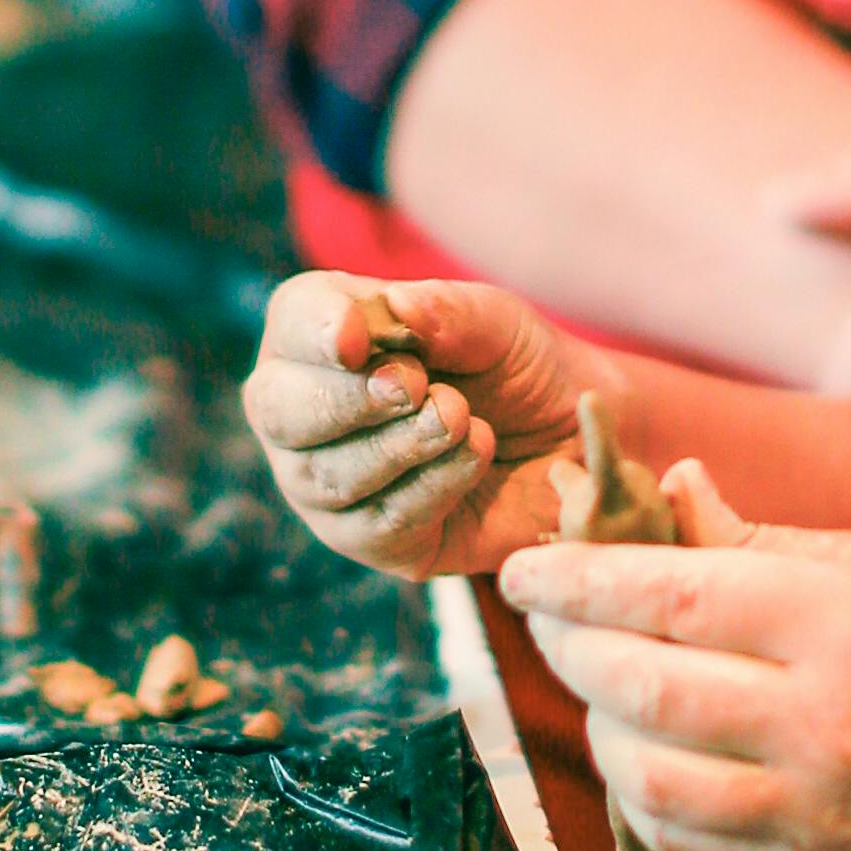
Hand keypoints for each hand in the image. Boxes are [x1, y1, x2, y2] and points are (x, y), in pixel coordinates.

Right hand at [239, 270, 587, 579]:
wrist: (571, 442)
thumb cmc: (515, 367)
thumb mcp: (496, 322)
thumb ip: (447, 312)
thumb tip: (397, 309)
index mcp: (321, 336)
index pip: (292, 323)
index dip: (316, 332)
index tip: (356, 340)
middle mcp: (302, 412)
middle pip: (279, 410)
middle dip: (348, 400)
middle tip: (417, 387)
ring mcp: (325, 484)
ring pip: (326, 475)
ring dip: (401, 445)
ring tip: (463, 419)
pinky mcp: (369, 541)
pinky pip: (378, 524)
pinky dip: (433, 488)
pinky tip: (476, 455)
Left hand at [501, 510, 850, 850]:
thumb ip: (759, 542)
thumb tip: (659, 492)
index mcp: (841, 627)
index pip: (672, 598)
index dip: (578, 579)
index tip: (520, 567)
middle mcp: (824, 726)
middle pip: (644, 690)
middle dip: (571, 648)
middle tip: (545, 615)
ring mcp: (819, 812)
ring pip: (650, 781)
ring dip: (599, 729)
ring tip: (598, 684)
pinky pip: (691, 844)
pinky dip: (645, 798)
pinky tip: (645, 750)